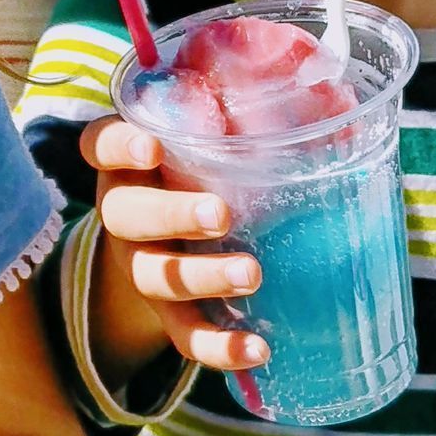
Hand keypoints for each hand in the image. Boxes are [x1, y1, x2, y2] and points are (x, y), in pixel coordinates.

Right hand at [82, 117, 266, 382]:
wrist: (164, 242)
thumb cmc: (199, 170)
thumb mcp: (208, 137)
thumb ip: (241, 114)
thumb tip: (333, 86)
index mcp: (126, 161)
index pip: (101, 144)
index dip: (120, 146)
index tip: (152, 146)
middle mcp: (122, 211)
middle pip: (127, 214)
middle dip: (173, 214)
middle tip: (221, 214)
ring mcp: (139, 264)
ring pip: (155, 275)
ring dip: (202, 275)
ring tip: (251, 274)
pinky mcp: (165, 312)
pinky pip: (183, 335)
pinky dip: (217, 346)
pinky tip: (257, 348)